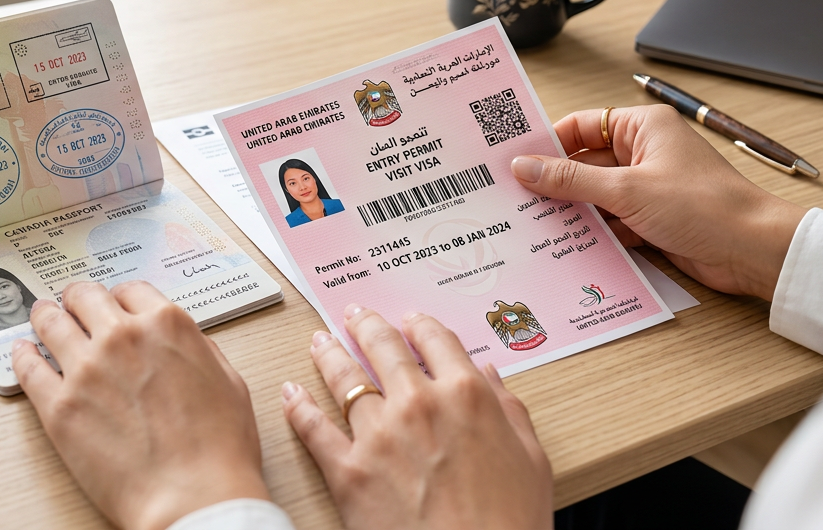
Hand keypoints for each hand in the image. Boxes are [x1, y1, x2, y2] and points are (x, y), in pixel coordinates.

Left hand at [13, 281, 269, 529]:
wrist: (193, 497)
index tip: (112, 306)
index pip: (130, 291)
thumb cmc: (218, 450)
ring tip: (40, 316)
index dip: (119, 299)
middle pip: (85, 297)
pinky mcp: (59, 406)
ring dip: (45, 316)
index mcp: (167, 325)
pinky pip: (28, 368)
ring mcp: (86, 369)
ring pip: (51, 322)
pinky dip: (22, 355)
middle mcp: (122, 336)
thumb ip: (198, 349)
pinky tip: (22, 352)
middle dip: (78, 299)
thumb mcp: (228, 381)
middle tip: (71, 304)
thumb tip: (179, 342)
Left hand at [283, 306, 551, 529]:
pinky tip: (291, 392)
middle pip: (383, 348)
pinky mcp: (347, 469)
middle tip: (354, 314)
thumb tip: (492, 377)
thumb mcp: (531, 460)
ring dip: (329, 354)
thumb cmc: (510, 522)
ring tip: (320, 340)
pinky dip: (298, 406)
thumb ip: (509, 411)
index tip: (411, 320)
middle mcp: (417, 404)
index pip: (437, 341)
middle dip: (366, 325)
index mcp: (466, 396)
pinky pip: (313, 428)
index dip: (420, 325)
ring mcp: (377, 434)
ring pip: (344, 379)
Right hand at [510, 104, 805, 299]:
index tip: (514, 160)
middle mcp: (644, 153)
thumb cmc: (705, 207)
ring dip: (572, 210)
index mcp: (642, 128)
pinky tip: (566, 243)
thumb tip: (525, 166)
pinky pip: (610, 220)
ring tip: (532, 222)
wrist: (754, 251)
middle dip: (554, 181)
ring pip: (595, 194)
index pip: (581, 125)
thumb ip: (571, 179)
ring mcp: (648, 187)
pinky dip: (592, 231)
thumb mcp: (626, 190)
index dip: (547, 142)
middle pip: (584, 162)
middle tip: (514, 196)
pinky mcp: (652, 218)